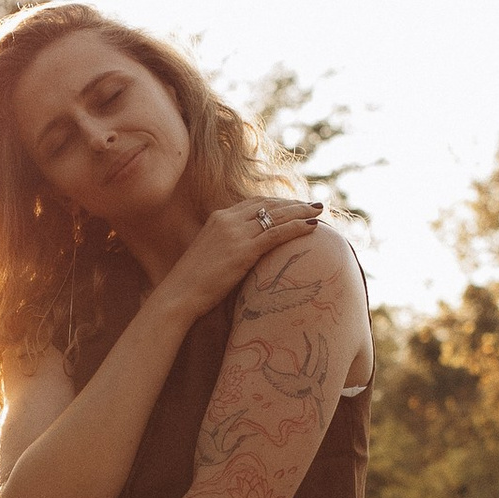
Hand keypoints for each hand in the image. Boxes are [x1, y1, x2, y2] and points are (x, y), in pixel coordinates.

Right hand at [160, 194, 322, 322]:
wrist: (179, 295)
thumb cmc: (193, 283)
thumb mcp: (210, 255)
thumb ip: (227, 246)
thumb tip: (243, 252)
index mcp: (218, 218)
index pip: (254, 202)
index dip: (278, 202)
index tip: (295, 205)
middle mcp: (227, 220)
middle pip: (268, 204)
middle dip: (294, 203)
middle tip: (314, 205)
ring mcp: (235, 233)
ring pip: (276, 216)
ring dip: (301, 212)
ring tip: (320, 211)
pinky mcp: (243, 250)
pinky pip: (276, 234)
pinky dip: (297, 228)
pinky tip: (313, 227)